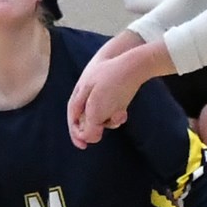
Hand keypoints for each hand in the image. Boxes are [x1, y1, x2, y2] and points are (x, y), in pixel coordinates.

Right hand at [66, 31, 151, 148]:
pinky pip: (112, 107)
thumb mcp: (97, 107)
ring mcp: (101, 91)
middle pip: (87, 117)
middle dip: (97, 126)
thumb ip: (89, 125)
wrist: (134, 60)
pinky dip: (117, 112)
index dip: (75, 133)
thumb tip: (88, 138)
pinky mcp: (115, 91)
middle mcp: (88, 93)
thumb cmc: (112, 82)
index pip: (73, 118)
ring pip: (101, 114)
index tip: (83, 146)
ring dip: (110, 120)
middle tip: (103, 130)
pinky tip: (123, 111)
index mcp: (79, 93)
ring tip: (119, 114)